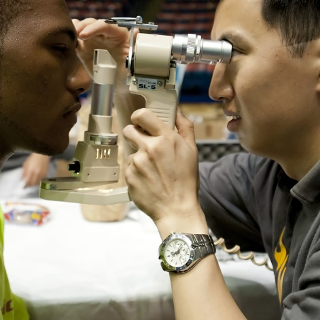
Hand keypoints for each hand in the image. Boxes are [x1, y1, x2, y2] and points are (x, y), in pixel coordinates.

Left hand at [21, 153, 50, 187]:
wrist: (42, 155)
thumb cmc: (33, 158)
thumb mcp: (26, 164)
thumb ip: (23, 172)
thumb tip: (21, 179)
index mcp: (31, 171)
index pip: (27, 181)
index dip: (25, 185)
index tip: (23, 187)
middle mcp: (37, 173)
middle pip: (33, 184)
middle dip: (29, 185)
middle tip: (27, 185)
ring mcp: (42, 174)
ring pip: (38, 183)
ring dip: (34, 184)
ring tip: (32, 183)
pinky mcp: (46, 174)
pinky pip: (42, 180)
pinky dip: (39, 182)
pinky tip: (36, 180)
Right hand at [73, 18, 136, 79]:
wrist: (118, 86)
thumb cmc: (128, 73)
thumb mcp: (134, 60)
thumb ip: (135, 46)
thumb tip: (136, 32)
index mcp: (118, 34)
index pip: (106, 25)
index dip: (94, 27)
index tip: (84, 35)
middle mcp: (105, 34)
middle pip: (92, 23)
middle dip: (82, 26)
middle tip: (75, 36)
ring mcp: (93, 40)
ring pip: (82, 27)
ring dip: (75, 28)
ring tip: (70, 37)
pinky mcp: (83, 49)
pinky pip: (75, 39)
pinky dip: (70, 38)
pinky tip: (67, 43)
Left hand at [122, 107, 204, 229]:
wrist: (176, 209)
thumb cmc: (185, 181)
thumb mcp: (192, 150)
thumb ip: (184, 127)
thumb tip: (177, 111)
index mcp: (166, 139)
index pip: (142, 114)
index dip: (139, 116)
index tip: (140, 121)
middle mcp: (149, 148)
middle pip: (128, 130)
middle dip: (134, 135)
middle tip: (144, 144)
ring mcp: (137, 162)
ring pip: (130, 151)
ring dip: (138, 156)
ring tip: (152, 169)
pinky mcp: (128, 176)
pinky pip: (128, 167)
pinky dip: (135, 172)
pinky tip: (148, 179)